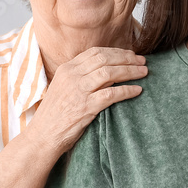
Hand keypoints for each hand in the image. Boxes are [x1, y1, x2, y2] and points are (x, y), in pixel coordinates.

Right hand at [30, 46, 147, 156]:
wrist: (43, 136)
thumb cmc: (55, 115)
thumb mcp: (64, 88)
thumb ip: (80, 77)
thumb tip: (107, 72)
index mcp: (66, 69)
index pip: (95, 52)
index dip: (116, 51)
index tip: (130, 55)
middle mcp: (72, 76)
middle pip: (105, 59)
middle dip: (127, 58)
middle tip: (142, 62)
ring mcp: (78, 91)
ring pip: (109, 73)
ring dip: (130, 71)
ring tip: (144, 73)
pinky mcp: (85, 107)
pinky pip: (111, 94)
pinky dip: (127, 90)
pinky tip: (137, 90)